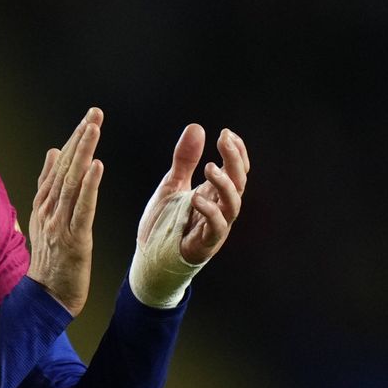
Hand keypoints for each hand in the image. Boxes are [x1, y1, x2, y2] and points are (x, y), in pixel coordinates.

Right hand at [26, 108, 104, 316]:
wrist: (46, 297)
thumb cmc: (50, 259)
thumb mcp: (43, 218)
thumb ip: (47, 185)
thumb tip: (51, 152)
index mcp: (43, 203)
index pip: (58, 165)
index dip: (73, 140)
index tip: (87, 118)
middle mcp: (48, 209)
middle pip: (65, 168)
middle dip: (80, 138)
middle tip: (94, 114)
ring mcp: (59, 223)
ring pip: (72, 182)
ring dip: (83, 153)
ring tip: (93, 129)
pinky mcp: (73, 239)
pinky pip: (82, 208)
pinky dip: (89, 186)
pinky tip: (97, 166)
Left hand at [130, 125, 248, 306]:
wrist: (149, 260)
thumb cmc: (164, 224)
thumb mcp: (172, 184)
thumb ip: (185, 159)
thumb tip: (197, 127)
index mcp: (213, 194)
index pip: (236, 170)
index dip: (237, 152)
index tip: (226, 133)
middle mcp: (219, 210)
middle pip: (239, 183)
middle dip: (235, 160)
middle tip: (224, 140)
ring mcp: (214, 228)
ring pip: (233, 205)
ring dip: (225, 184)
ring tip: (210, 167)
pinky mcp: (204, 245)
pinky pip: (215, 228)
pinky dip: (209, 212)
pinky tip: (196, 198)